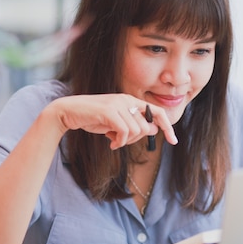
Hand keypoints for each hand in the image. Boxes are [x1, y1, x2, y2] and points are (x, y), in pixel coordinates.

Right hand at [50, 93, 177, 148]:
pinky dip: (119, 142)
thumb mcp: (116, 123)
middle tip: (121, 141)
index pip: (157, 112)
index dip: (167, 126)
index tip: (174, 141)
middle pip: (146, 127)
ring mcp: (118, 105)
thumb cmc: (92, 118)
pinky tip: (111, 143)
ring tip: (114, 140)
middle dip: (136, 140)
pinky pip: (125, 132)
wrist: (68, 112)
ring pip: (137, 131)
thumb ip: (134, 125)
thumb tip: (154, 130)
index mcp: (130, 101)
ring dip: (126, 142)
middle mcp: (126, 100)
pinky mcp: (109, 112)